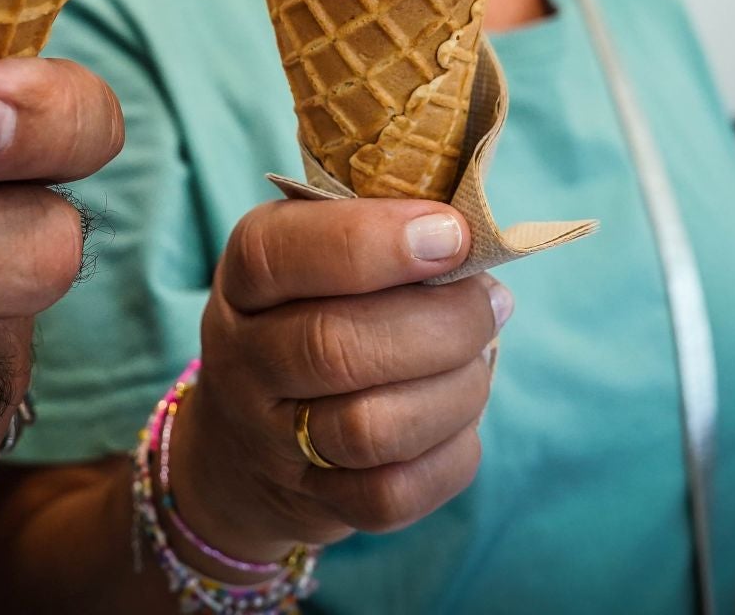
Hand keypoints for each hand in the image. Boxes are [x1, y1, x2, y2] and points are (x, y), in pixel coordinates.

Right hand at [168, 198, 510, 567]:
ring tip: (479, 359)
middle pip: (335, 347)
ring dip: (454, 390)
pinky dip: (449, 454)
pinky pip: (392, 493)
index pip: (280, 254)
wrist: (246, 439)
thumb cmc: (309, 313)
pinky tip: (460, 419)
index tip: (452, 234)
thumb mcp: (318, 255)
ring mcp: (272, 439)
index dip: (373, 242)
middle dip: (441, 323)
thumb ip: (381, 232)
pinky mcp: (314, 501)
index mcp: (245, 277)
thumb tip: (471, 238)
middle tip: (491, 303)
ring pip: (369, 429)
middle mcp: (243, 358)